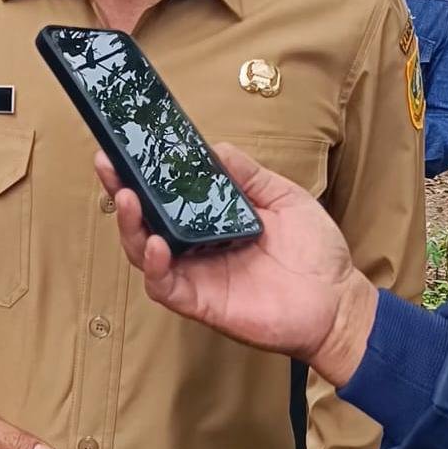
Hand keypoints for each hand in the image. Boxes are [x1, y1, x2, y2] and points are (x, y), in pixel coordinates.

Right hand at [96, 143, 377, 386]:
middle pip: (144, 220)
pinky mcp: (201, 302)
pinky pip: (165, 286)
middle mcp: (196, 247)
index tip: (125, 146)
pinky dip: (154, 266)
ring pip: (144, 252)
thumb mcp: (283, 198)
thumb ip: (248, 175)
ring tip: (127, 198)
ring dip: (130, 225)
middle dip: (122, 191)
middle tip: (109, 165)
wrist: (338, 301)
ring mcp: (196, 275)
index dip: (143, 172)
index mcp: (211, 220)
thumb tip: (214, 147)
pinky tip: (154, 244)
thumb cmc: (315, 253)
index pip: (167, 194)